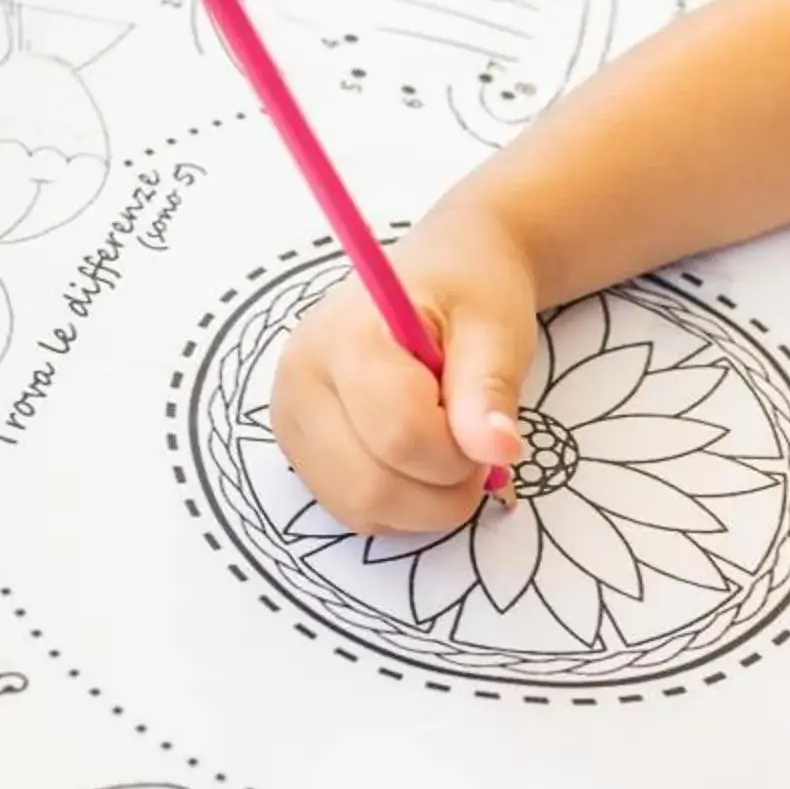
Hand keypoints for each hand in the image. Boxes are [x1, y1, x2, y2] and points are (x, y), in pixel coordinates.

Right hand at [268, 205, 538, 534]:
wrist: (441, 279)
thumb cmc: (468, 293)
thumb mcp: (495, 328)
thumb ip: (490, 390)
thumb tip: (497, 451)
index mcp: (345, 335)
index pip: (401, 434)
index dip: (461, 450)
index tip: (488, 425)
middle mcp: (300, 381)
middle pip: (373, 485)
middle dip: (443, 486)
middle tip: (473, 444)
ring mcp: (292, 421)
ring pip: (361, 507)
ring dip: (424, 502)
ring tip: (446, 446)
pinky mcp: (300, 451)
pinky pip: (355, 509)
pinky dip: (401, 505)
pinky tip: (419, 459)